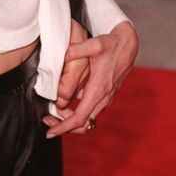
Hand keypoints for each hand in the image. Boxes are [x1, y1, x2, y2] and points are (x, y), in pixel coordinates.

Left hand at [44, 21, 137, 136]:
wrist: (128, 44)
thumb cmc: (111, 45)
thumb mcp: (94, 44)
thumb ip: (76, 50)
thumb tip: (62, 56)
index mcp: (98, 90)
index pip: (79, 118)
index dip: (63, 127)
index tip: (50, 131)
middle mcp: (103, 98)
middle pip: (83, 124)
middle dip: (64, 127)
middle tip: (47, 121)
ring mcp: (105, 97)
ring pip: (86, 117)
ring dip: (69, 118)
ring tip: (52, 111)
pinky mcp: (105, 93)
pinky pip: (89, 108)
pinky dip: (76, 109)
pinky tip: (65, 98)